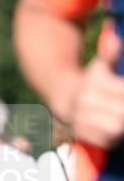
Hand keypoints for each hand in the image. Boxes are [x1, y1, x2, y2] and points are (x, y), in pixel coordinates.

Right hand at [64, 30, 123, 148]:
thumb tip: (115, 40)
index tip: (122, 95)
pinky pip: (106, 139)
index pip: (122, 92)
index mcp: (92, 83)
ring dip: (120, 124)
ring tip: (117, 116)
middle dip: (123, 109)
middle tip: (121, 106)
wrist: (63, 97)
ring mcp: (80, 118)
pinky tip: (112, 128)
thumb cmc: (91, 80)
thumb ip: (110, 53)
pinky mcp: (80, 133)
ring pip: (115, 128)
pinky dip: (113, 137)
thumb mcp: (100, 65)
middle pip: (122, 113)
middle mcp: (84, 100)